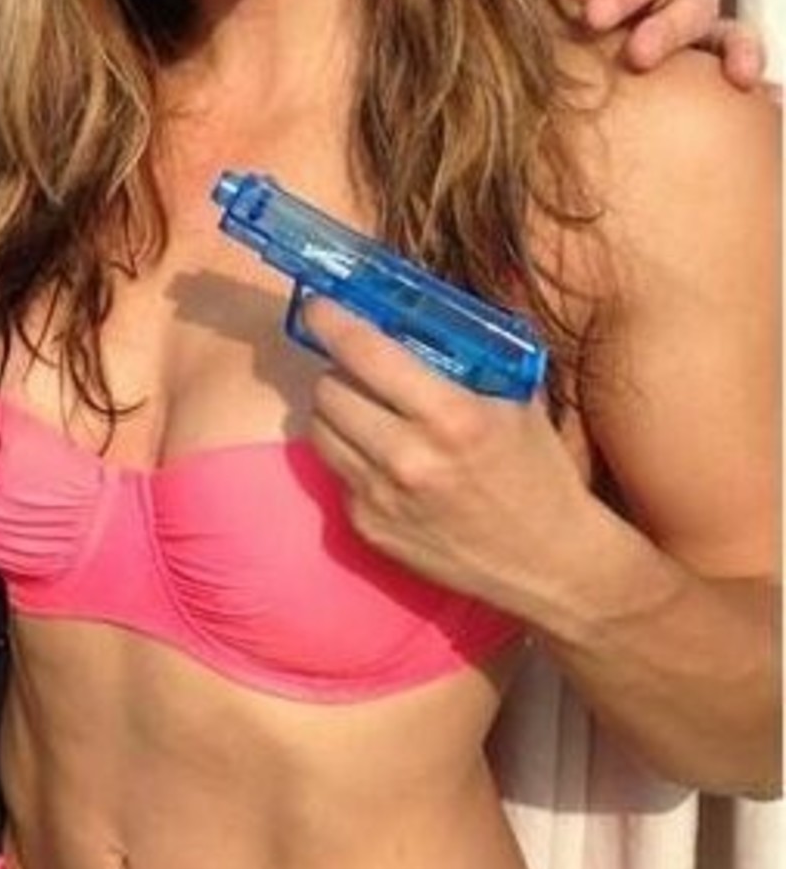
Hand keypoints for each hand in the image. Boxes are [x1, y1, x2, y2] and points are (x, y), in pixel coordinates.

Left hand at [304, 297, 591, 624]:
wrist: (548, 562)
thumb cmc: (538, 473)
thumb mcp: (516, 401)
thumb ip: (467, 357)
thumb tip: (417, 310)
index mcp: (451, 415)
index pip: (363, 352)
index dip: (331, 321)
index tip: (319, 306)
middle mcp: (408, 457)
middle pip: (328, 390)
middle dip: (339, 369)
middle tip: (358, 367)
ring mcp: (382, 498)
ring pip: (320, 431)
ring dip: (337, 411)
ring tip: (368, 410)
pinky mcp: (368, 529)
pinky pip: (337, 473)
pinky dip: (352, 457)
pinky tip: (387, 460)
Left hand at [511, 0, 766, 88]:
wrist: (565, 17)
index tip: (594, 14)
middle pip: (693, 0)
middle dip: (669, 28)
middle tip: (638, 56)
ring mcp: (698, 28)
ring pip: (729, 32)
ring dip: (737, 51)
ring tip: (741, 77)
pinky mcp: (704, 65)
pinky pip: (738, 68)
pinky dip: (759, 82)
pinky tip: (769, 102)